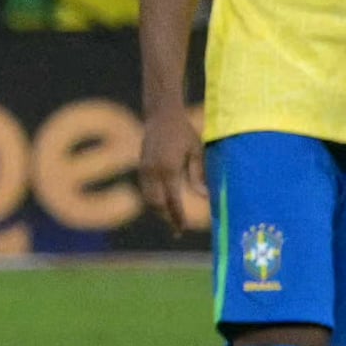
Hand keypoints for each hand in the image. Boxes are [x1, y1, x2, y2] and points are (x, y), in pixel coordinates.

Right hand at [139, 105, 203, 235]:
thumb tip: (204, 197)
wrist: (161, 115)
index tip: (184, 229)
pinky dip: (154, 200)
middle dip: (167, 218)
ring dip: (159, 210)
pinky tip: (164, 204)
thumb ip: (199, 175)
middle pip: (156, 204)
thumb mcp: (197, 151)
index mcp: (168, 168)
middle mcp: (153, 171)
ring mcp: (144, 169)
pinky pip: (145, 190)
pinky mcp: (141, 167)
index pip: (172, 200)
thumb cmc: (184, 131)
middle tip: (179, 230)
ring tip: (172, 220)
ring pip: (148, 198)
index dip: (178, 217)